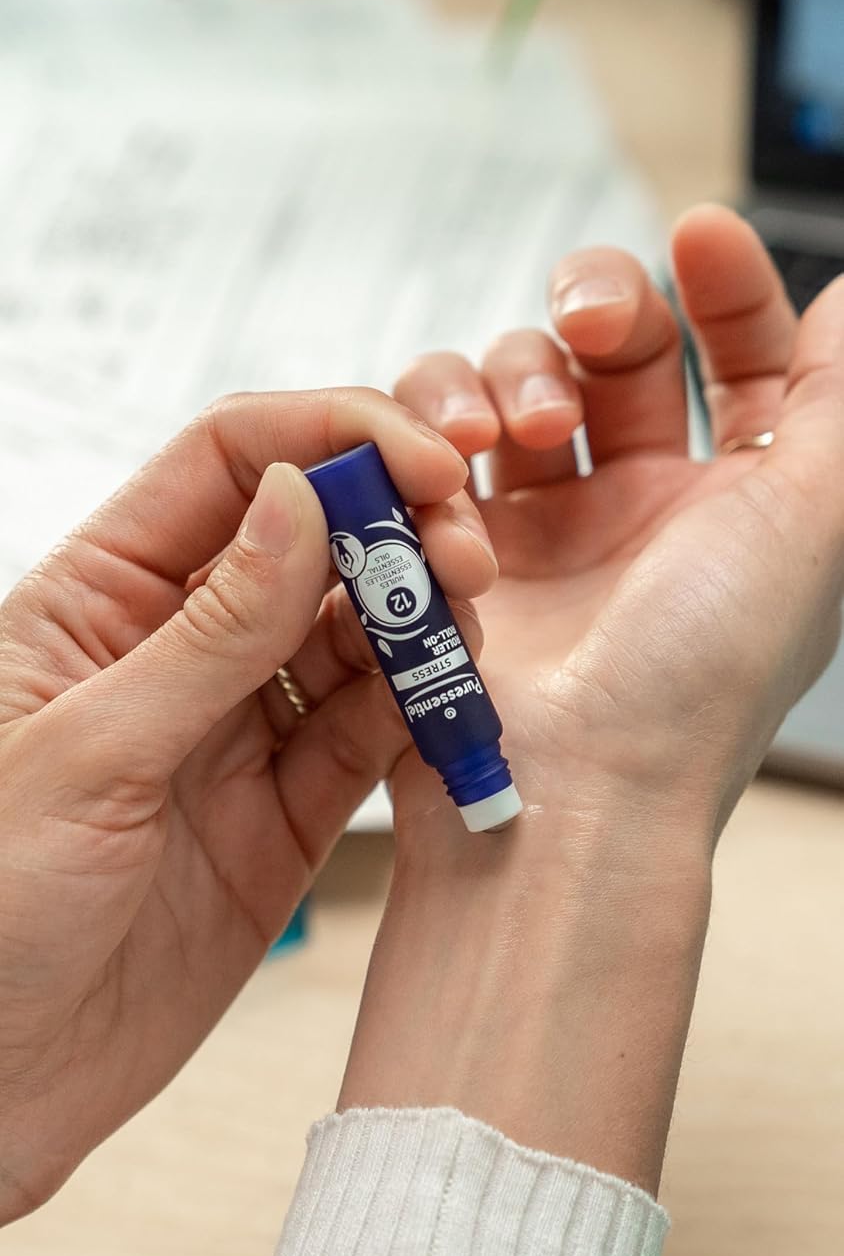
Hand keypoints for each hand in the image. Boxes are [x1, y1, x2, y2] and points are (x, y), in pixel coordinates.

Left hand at [0, 390, 495, 1221]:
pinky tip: (457, 704)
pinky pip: (372, 739)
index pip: (224, 466)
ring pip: (355, 635)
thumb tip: (298, 498)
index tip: (424, 459)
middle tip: (463, 557)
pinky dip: (424, 715)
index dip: (330, 439)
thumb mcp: (87, 756)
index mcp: (96, 600)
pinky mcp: (286, 816)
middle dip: (396, 527)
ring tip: (468, 632)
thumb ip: (207, 634)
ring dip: (421, 619)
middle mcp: (176, 652)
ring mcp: (238, 734)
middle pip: (309, 540)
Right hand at [338, 207, 843, 1190]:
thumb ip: (841, 395)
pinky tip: (461, 463)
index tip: (701, 234)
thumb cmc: (703, 663)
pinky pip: (430, 438)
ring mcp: (543, 524)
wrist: (576, 782)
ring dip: (513, 372)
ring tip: (526, 430)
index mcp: (737, 499)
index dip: (727, 286)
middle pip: (615, 346)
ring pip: (512, 377)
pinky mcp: (452, 544)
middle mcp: (641, 506)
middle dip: (602, 307)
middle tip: (589, 327)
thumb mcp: (817, 510)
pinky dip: (438, 425)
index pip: (737, 356)